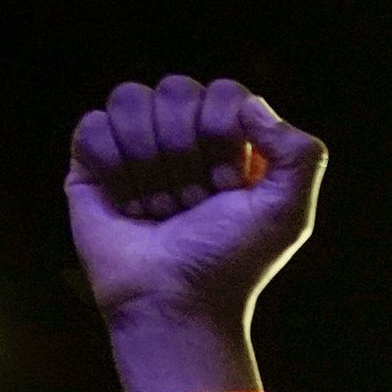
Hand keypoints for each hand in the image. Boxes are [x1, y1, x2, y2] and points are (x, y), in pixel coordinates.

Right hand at [64, 75, 324, 330]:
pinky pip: (93, 127)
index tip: (230, 187)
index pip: (224, 92)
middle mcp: (181, 134)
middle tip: (195, 202)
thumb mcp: (289, 213)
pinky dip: (114, 170)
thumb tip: (251, 106)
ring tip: (163, 207)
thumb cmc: (232, 261)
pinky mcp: (91, 164)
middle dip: (188, 151)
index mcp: (230, 138)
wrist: (177, 303)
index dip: (224, 134)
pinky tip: (129, 206)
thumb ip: (300, 152)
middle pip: (175, 88)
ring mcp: (134, 146)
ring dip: (150, 162)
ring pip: (130, 99)